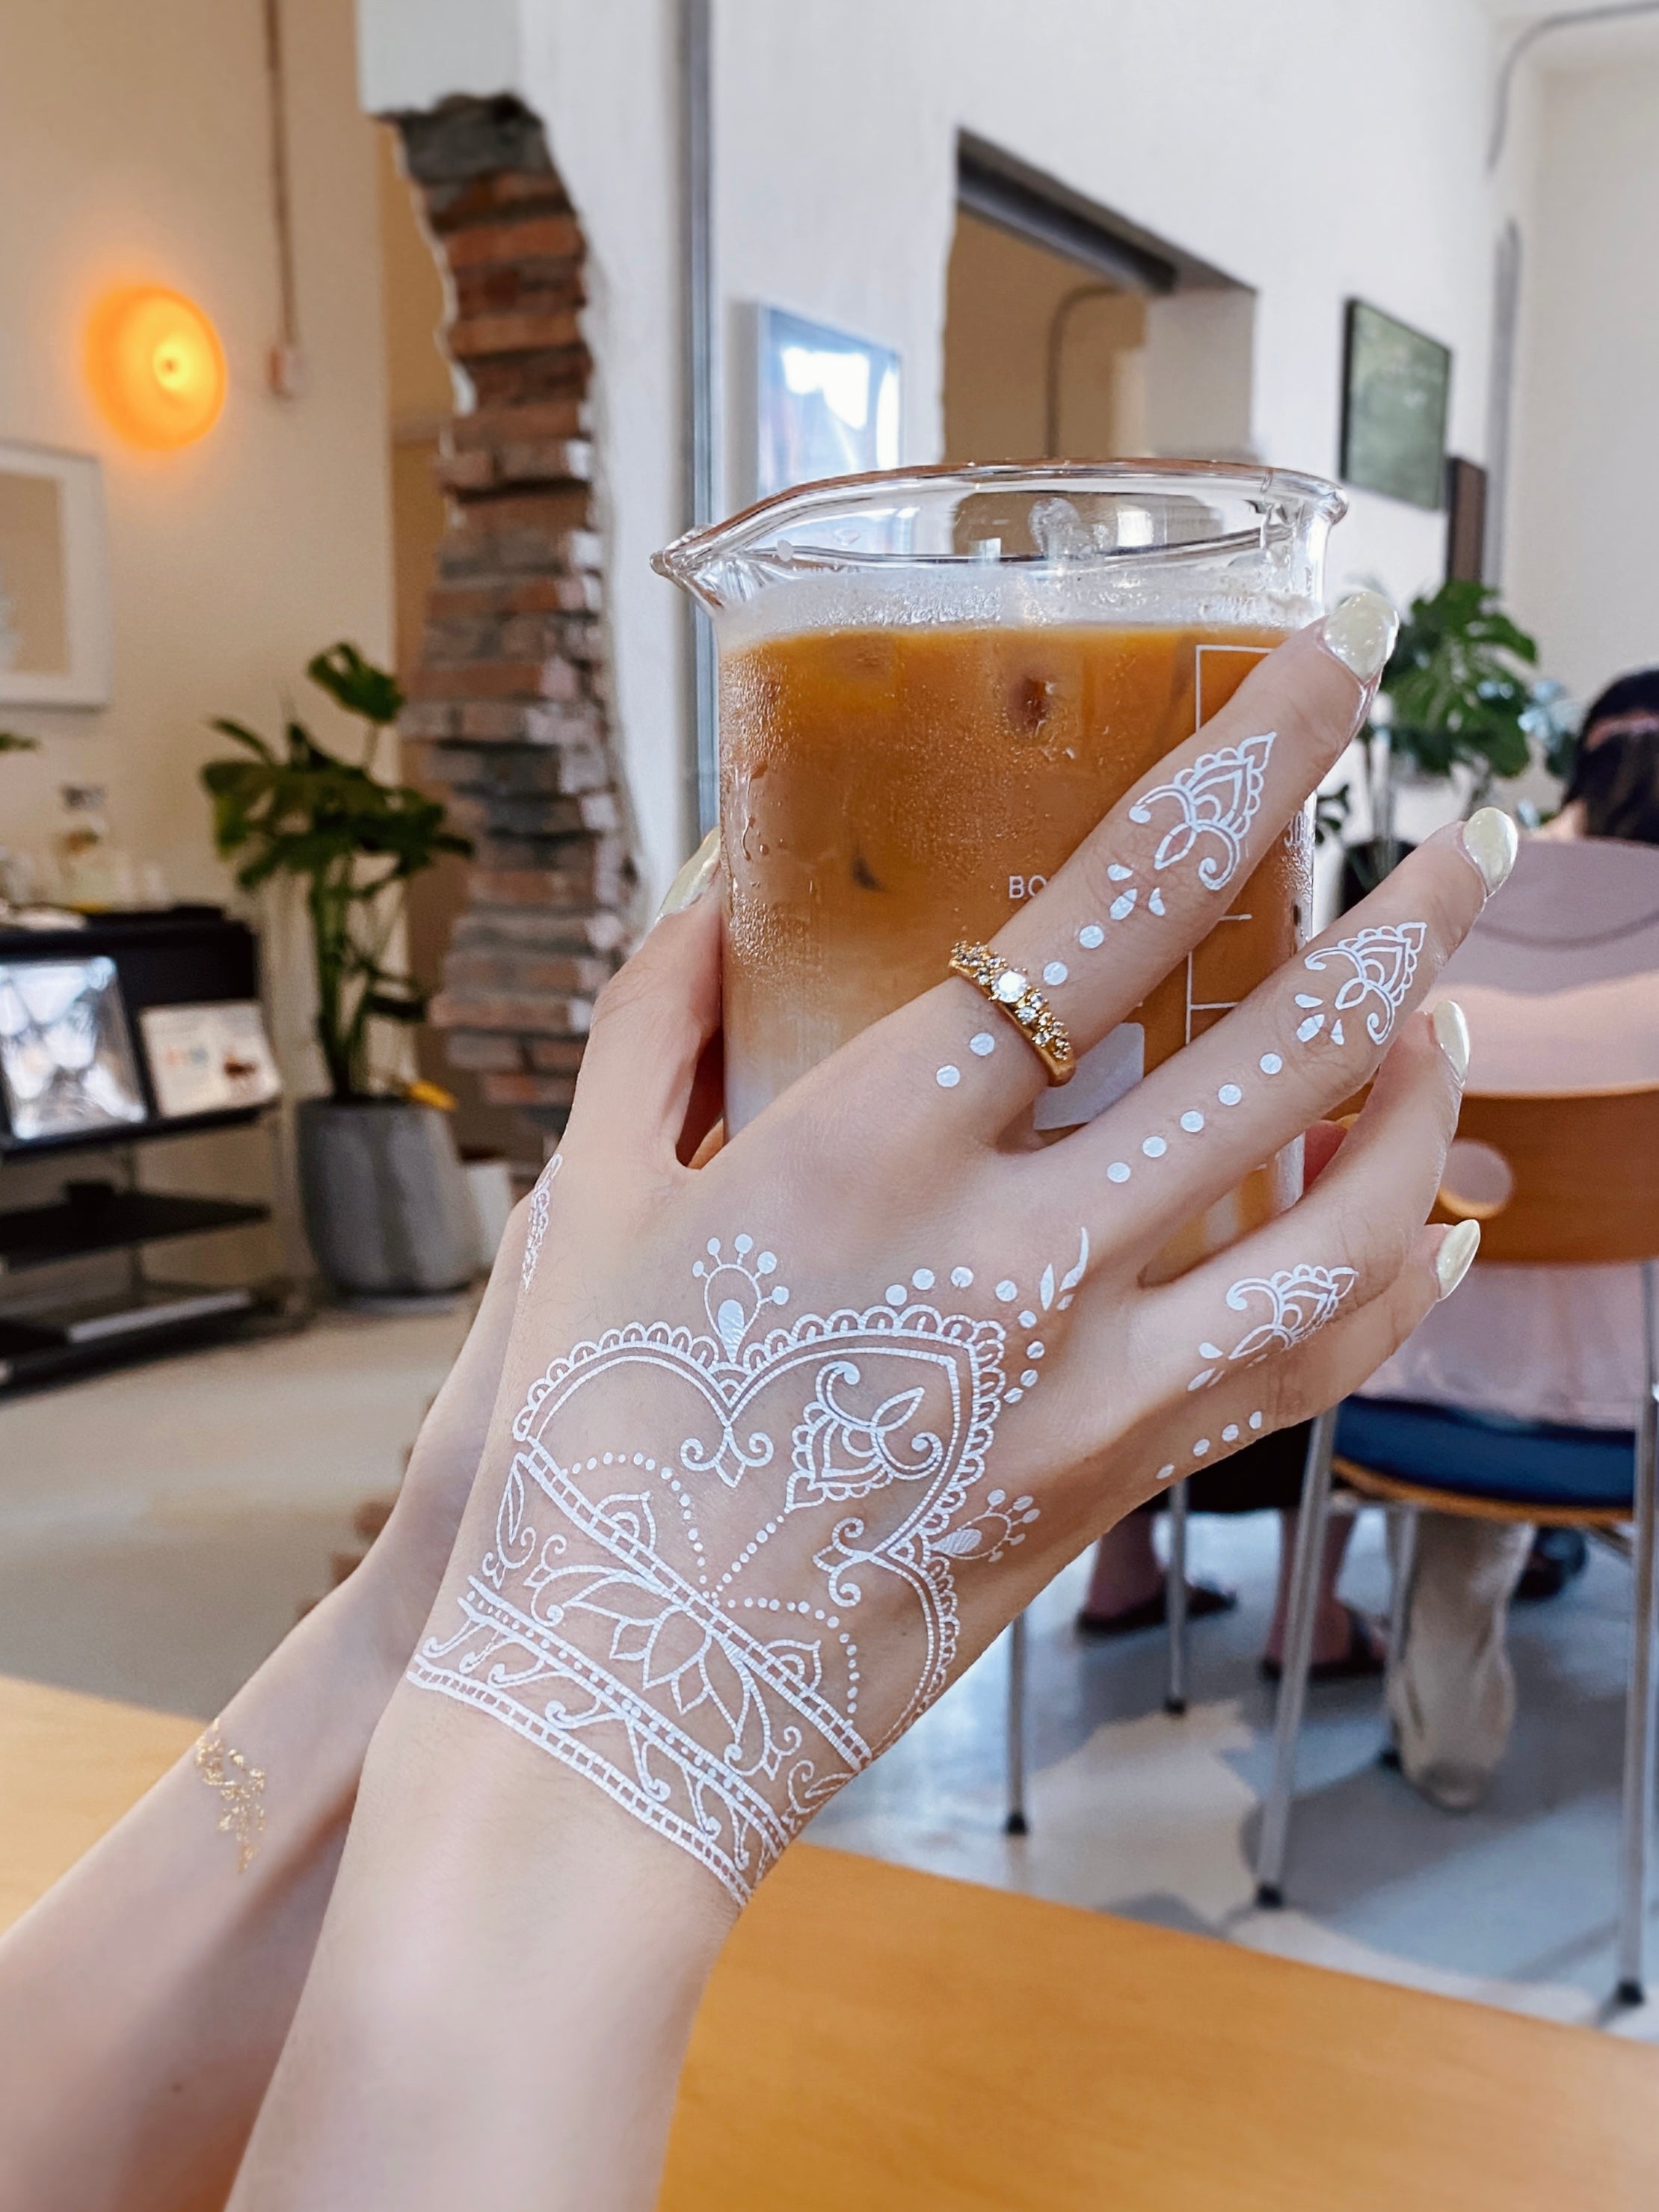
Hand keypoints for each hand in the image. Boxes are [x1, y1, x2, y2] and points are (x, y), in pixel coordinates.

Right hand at [402, 605, 1504, 1905]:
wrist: (625, 1705)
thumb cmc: (583, 1446)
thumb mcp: (586, 1201)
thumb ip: (656, 1018)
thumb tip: (708, 879)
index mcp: (868, 1144)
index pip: (1111, 911)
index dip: (1247, 767)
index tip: (1331, 672)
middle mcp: (1012, 1254)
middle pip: (1280, 1048)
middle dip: (1401, 919)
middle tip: (1458, 839)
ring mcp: (1088, 1384)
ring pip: (1343, 1218)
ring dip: (1425, 1094)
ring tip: (1450, 1011)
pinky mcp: (1115, 1481)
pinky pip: (1308, 1365)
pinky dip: (1397, 1282)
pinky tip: (1431, 1226)